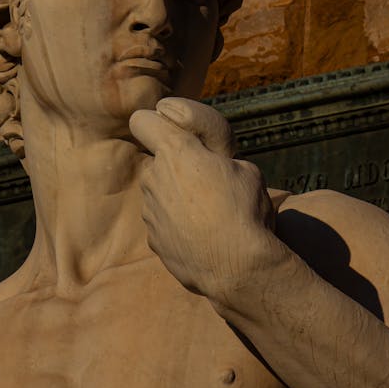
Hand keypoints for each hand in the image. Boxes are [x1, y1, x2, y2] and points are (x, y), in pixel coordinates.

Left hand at [129, 98, 278, 299]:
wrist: (235, 267)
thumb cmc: (244, 212)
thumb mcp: (247, 169)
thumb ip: (219, 159)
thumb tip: (213, 166)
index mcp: (176, 151)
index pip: (141, 120)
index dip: (155, 123)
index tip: (171, 132)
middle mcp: (154, 177)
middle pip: (158, 163)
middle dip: (177, 169)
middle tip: (209, 184)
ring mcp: (149, 210)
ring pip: (160, 194)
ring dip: (178, 199)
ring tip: (210, 217)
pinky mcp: (152, 239)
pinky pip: (163, 222)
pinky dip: (178, 226)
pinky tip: (202, 238)